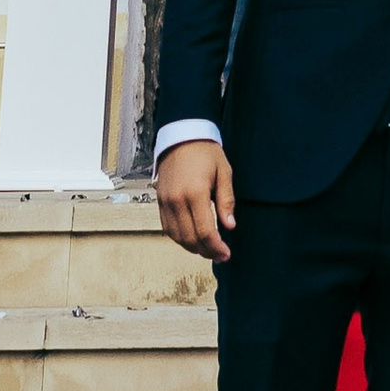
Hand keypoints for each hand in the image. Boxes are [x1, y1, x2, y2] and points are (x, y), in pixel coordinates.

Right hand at [155, 139, 234, 262]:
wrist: (181, 135)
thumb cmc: (204, 151)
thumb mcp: (224, 171)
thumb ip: (226, 200)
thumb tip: (229, 226)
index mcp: (195, 192)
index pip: (205, 232)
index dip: (216, 248)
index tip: (226, 254)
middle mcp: (177, 200)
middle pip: (190, 239)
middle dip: (206, 252)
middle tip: (219, 255)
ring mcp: (166, 201)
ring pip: (177, 237)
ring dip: (192, 248)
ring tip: (207, 249)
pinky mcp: (160, 201)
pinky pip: (167, 228)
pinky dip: (179, 238)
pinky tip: (191, 239)